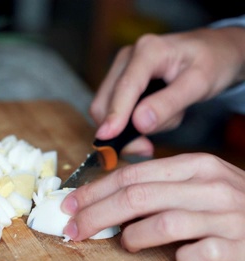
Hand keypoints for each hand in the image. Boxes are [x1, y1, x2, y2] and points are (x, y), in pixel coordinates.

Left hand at [61, 153, 244, 260]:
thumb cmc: (229, 208)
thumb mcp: (198, 186)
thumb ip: (159, 185)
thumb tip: (104, 196)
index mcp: (195, 167)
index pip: (133, 174)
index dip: (95, 191)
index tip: (68, 205)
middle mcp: (211, 186)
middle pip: (139, 196)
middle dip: (97, 214)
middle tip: (74, 229)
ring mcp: (227, 216)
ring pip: (165, 222)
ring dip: (134, 237)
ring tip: (127, 243)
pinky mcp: (239, 247)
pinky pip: (198, 253)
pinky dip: (180, 259)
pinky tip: (177, 260)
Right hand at [90, 26, 244, 155]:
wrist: (216, 50)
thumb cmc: (212, 62)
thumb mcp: (200, 84)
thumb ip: (169, 103)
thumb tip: (138, 122)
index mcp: (148, 51)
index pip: (125, 87)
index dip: (114, 114)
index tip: (106, 138)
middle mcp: (127, 57)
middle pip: (106, 101)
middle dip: (121, 129)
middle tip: (146, 148)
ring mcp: (121, 68)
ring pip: (108, 109)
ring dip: (129, 127)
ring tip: (165, 121)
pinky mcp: (120, 81)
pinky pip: (115, 110)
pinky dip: (131, 123)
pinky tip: (154, 120)